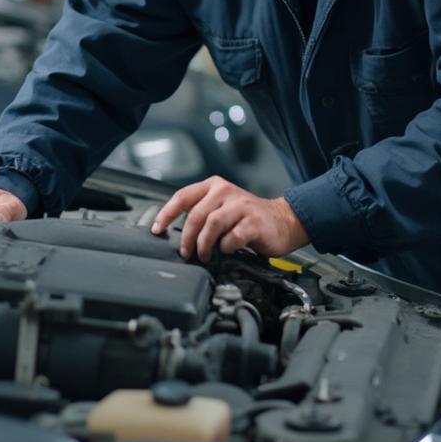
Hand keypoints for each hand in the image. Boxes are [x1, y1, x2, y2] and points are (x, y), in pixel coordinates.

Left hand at [150, 175, 308, 261]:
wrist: (284, 221)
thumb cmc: (248, 218)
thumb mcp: (222, 208)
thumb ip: (202, 214)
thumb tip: (177, 235)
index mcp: (214, 186)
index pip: (182, 196)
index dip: (166, 214)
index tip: (156, 229)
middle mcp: (226, 191)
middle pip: (195, 215)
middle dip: (186, 238)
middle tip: (186, 253)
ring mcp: (241, 205)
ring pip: (211, 225)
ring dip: (204, 245)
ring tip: (204, 255)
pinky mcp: (254, 221)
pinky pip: (232, 237)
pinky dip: (225, 248)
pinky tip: (228, 250)